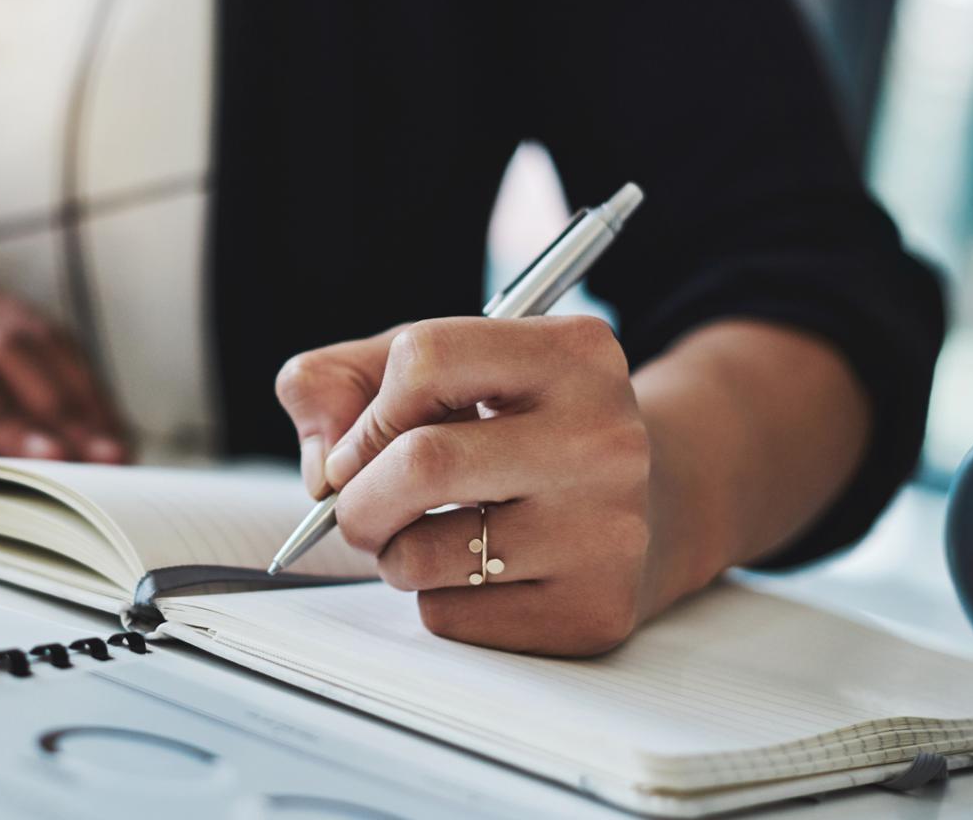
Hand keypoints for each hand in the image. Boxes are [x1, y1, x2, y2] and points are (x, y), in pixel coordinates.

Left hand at [286, 316, 659, 655]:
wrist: (652, 505)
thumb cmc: (520, 428)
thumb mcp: (445, 371)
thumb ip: (345, 383)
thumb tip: (321, 466)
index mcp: (575, 354)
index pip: (425, 358)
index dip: (368, 410)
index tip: (363, 443)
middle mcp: (605, 439)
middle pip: (421, 463)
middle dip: (357, 497)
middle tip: (358, 508)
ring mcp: (606, 531)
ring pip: (422, 556)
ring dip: (392, 553)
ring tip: (428, 535)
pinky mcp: (592, 610)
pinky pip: (451, 617)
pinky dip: (435, 599)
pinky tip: (481, 573)